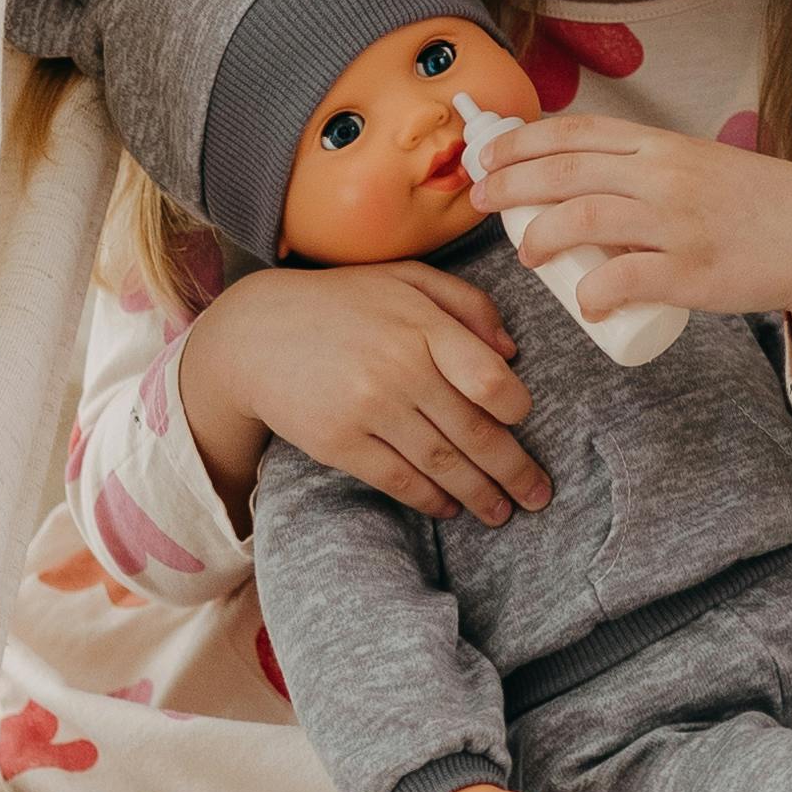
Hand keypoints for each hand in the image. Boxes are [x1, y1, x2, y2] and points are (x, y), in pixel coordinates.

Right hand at [181, 265, 545, 526]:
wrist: (254, 334)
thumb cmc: (341, 304)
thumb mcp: (405, 279)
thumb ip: (466, 303)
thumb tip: (512, 350)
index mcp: (423, 326)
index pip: (491, 380)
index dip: (517, 409)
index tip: (524, 423)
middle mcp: (400, 368)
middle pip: (475, 432)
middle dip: (514, 471)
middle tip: (538, 495)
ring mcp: (368, 408)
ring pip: (442, 463)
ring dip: (479, 494)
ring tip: (501, 512)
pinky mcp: (338, 441)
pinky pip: (398, 479)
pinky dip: (430, 499)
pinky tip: (449, 508)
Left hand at [474, 115, 791, 419]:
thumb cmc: (751, 205)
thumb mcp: (695, 163)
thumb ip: (644, 163)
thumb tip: (576, 175)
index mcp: (661, 144)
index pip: (574, 132)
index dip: (520, 141)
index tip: (485, 159)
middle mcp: (664, 175)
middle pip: (564, 170)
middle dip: (508, 185)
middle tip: (479, 204)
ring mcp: (678, 223)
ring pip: (585, 218)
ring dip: (540, 237)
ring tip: (526, 255)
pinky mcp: (694, 271)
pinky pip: (626, 280)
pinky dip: (594, 294)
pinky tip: (583, 306)